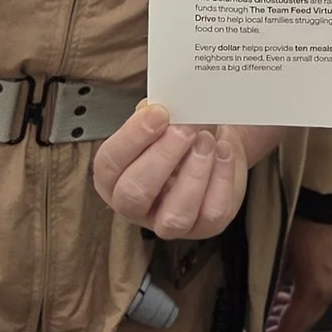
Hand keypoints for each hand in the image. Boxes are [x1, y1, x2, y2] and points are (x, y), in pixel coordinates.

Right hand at [91, 102, 277, 239]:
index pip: (109, 163)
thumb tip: (161, 104)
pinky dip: (221, 178)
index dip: (132, 137)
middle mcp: (134, 206)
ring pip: (175, 215)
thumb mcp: (161, 119)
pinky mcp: (203, 227)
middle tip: (185, 128)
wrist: (211, 144)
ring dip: (194, 173)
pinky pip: (211, 213)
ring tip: (206, 140)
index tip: (159, 113)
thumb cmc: (177, 133)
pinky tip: (223, 151)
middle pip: (135, 193)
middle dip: (163, 157)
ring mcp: (167, 222)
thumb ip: (154, 113)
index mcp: (113, 177)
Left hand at [265, 216, 331, 331]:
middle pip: (301, 325)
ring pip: (306, 313)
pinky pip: (312, 299)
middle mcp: (326, 292)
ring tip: (265, 312)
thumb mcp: (279, 256)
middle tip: (256, 329)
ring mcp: (331, 283)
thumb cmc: (299, 223)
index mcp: (315, 291)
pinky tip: (281, 296)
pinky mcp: (331, 273)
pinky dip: (295, 303)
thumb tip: (258, 306)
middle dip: (278, 330)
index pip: (292, 328)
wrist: (322, 198)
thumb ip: (269, 286)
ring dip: (286, 316)